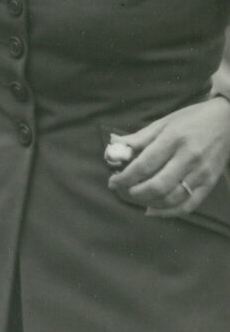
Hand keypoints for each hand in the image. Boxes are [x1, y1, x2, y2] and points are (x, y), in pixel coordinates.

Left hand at [107, 97, 229, 216]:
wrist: (227, 121)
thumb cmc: (192, 120)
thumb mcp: (164, 122)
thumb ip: (139, 138)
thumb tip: (114, 146)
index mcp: (174, 138)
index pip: (144, 165)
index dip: (125, 177)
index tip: (113, 181)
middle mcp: (189, 157)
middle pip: (157, 185)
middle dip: (134, 192)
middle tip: (122, 189)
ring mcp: (202, 172)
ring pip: (172, 198)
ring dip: (148, 202)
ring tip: (136, 196)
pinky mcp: (210, 183)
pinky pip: (188, 205)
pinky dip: (168, 212)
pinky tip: (153, 209)